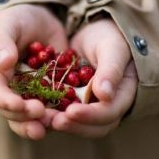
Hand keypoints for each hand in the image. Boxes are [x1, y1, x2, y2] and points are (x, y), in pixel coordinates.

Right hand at [0, 4, 66, 139]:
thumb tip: (3, 64)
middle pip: (11, 111)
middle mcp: (5, 91)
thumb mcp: (7, 23)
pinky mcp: (46, 98)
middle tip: (41, 113)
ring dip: (40, 123)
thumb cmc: (17, 19)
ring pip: (29, 118)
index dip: (4, 101)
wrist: (40, 22)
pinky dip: (58, 116)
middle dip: (25, 116)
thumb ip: (1, 41)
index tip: (18, 104)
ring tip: (54, 123)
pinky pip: (51, 112)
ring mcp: (26, 97)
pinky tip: (69, 117)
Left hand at [51, 18, 137, 137]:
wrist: (96, 31)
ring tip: (41, 118)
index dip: (91, 115)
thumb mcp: (113, 48)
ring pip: (78, 125)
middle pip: (94, 127)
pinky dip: (51, 114)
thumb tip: (104, 95)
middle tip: (53, 121)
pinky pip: (63, 113)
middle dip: (74, 125)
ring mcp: (91, 107)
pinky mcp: (74, 103)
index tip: (71, 111)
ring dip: (60, 124)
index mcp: (123, 95)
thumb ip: (111, 70)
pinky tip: (34, 109)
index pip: (109, 113)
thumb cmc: (111, 36)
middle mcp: (108, 107)